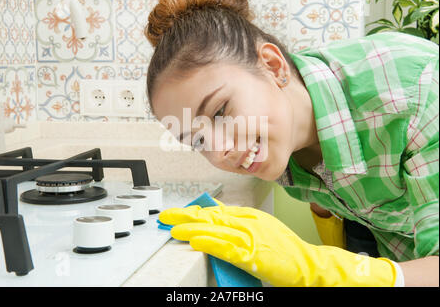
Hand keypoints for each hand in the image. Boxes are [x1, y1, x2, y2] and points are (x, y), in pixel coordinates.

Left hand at [159, 204, 397, 286]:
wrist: (306, 262)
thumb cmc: (284, 247)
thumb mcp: (260, 226)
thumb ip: (239, 220)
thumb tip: (217, 213)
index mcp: (249, 215)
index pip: (216, 211)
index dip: (195, 211)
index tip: (179, 212)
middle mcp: (248, 222)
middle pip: (212, 217)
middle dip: (187, 216)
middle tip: (167, 216)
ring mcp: (250, 237)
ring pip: (215, 230)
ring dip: (193, 229)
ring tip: (174, 229)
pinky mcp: (252, 255)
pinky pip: (227, 248)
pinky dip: (210, 243)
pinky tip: (195, 242)